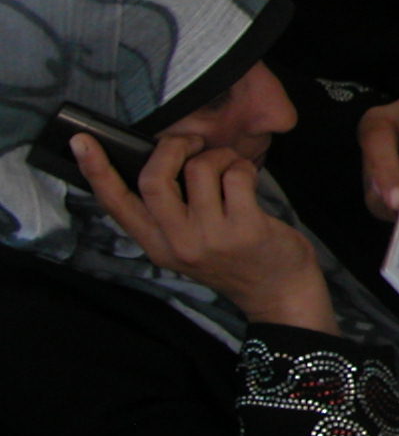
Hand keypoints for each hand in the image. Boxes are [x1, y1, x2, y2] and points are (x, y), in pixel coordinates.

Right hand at [75, 131, 333, 331]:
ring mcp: (210, 237)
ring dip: (218, 155)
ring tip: (230, 167)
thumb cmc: (235, 258)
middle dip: (173, 147)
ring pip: (199, 169)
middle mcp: (177, 243)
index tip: (81, 142)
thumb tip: (160, 160)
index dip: (96, 171)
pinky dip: (243, 167)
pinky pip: (236, 175)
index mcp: (156, 245)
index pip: (117, 205)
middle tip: (194, 143)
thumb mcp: (188, 245)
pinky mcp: (245, 229)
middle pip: (154, 178)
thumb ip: (169, 213)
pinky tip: (249, 180)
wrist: (280, 293)